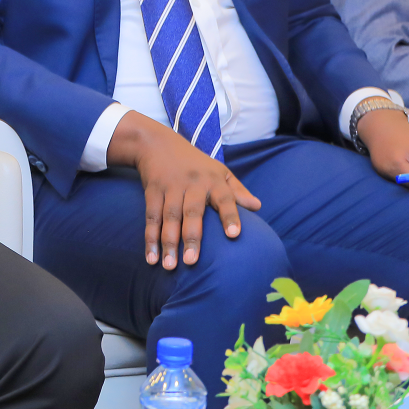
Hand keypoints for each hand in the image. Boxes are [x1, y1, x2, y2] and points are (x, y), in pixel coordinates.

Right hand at [107, 112, 259, 269]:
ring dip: (168, 242)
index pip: (225, 198)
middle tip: (192, 261)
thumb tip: (258, 207)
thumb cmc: (195, 162)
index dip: (230, 216)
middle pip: (192, 212)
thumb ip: (237, 191)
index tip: (233, 235)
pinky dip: (150, 237)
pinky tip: (151, 257)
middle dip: (192, 237)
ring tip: (168, 266)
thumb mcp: (219, 171)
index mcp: (214, 179)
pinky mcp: (152, 190)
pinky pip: (151, 217)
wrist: (157, 142)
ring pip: (170, 217)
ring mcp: (171, 186)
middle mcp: (193, 183)